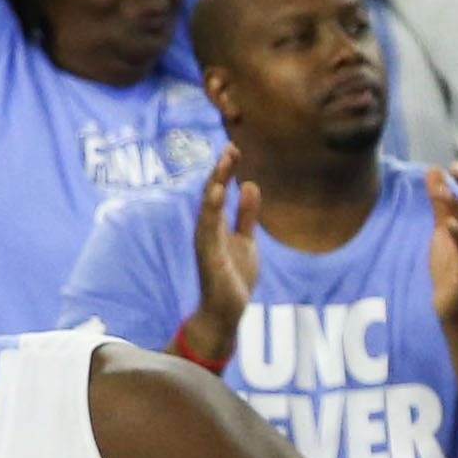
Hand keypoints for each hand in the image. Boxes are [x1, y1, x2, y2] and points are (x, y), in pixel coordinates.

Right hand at [185, 145, 261, 364]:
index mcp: (216, 224)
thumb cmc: (233, 275)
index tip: (235, 148)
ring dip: (215, 184)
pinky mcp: (209, 255)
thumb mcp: (246, 239)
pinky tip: (218, 192)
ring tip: (224, 163)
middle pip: (212, 193)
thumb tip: (251, 184)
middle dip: (220, 171)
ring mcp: (206, 241)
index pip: (219, 190)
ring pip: (208, 207)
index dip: (226, 169)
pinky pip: (209, 228)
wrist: (225, 310)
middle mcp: (207, 229)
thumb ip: (247, 215)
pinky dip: (212, 209)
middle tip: (232, 147)